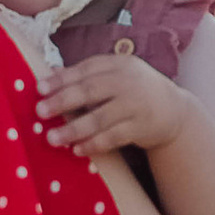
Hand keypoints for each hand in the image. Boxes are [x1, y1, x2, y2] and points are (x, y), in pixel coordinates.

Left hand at [37, 55, 193, 160]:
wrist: (175, 111)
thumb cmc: (136, 90)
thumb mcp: (116, 75)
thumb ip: (87, 75)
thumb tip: (51, 72)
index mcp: (119, 64)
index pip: (86, 69)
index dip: (61, 79)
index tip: (39, 89)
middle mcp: (128, 82)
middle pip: (90, 91)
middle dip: (62, 101)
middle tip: (40, 111)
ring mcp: (136, 105)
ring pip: (100, 118)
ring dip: (74, 129)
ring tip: (52, 138)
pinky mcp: (141, 128)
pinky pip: (113, 137)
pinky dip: (94, 144)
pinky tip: (77, 150)